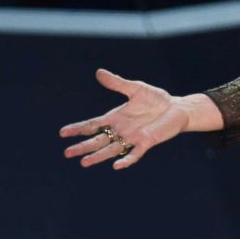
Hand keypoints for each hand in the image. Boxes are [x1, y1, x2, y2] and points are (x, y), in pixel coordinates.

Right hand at [60, 68, 188, 169]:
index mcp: (116, 118)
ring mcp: (133, 138)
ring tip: (84, 162)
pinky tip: (116, 166)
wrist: (177, 108)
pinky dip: (126, 160)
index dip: (78, 129)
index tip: (62, 133)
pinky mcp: (146, 142)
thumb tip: (99, 72)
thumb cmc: (156, 99)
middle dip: (83, 147)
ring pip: (112, 150)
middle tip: (67, 153)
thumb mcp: (135, 88)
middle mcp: (121, 130)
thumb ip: (117, 83)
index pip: (93, 125)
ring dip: (98, 156)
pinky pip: (134, 153)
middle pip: (98, 140)